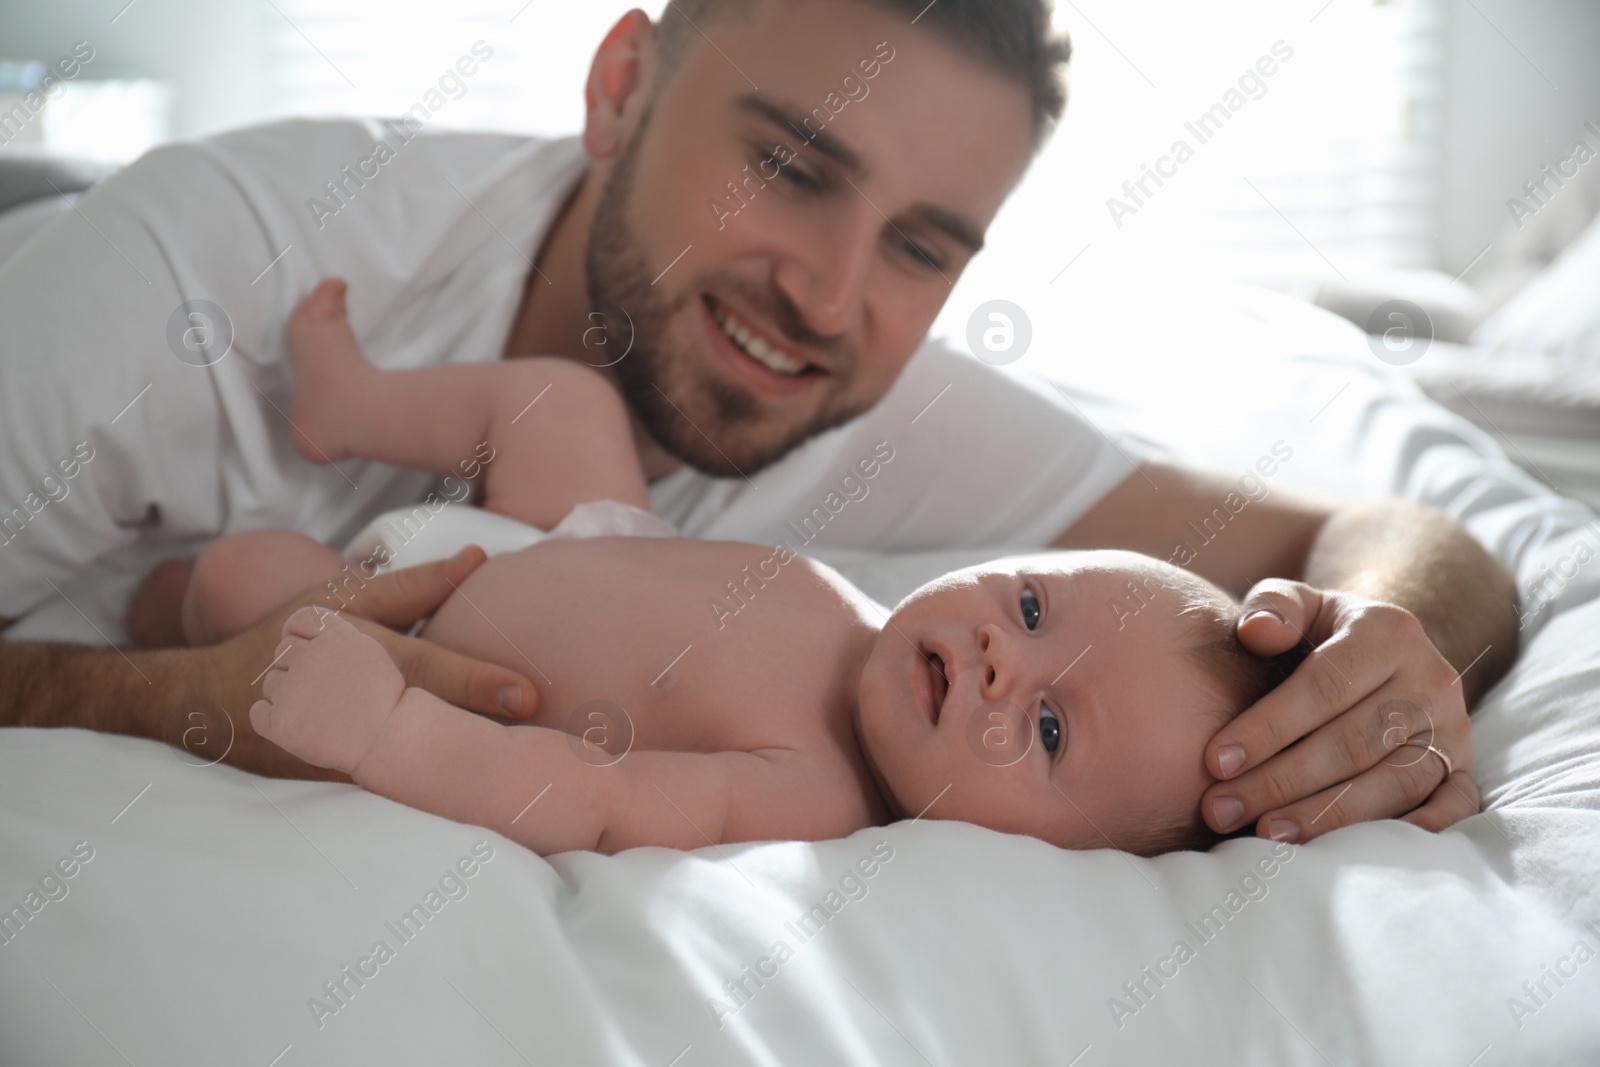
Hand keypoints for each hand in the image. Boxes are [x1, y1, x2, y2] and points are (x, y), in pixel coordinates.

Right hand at [190, 545, 538, 779]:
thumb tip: (478, 559)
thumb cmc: (289, 643)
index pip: (424, 671)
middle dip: (489, 740)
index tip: (525, 696)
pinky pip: (405, 800)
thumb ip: (415, 586)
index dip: (474, 684)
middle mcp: (352, 714)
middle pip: (431, 731)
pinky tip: (493, 811)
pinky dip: (443, 803)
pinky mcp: (346, 795)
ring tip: (537, 782)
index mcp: (356, 659)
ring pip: (419, 775)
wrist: (207, 712)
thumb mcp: (343, 602)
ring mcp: (346, 763)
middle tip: (552, 744)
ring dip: (471, 778)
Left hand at [250, 607, 407, 775]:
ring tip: (321, 712)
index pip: (300, 620)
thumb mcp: (367, 652)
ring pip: (272, 683)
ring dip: (289, 696)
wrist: (387, 740)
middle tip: (327, 692)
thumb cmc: (380, 698)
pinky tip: (301, 725)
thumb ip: (332, 636)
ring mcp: (292, 691)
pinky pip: (258, 712)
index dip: (300, 633)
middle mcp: (310, 659)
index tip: (309, 651)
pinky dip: (273, 719)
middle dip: (299, 669)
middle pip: (283, 653)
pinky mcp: (280, 722)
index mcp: (334, 638)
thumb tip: (291, 634)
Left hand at [1201, 579, 1478, 843]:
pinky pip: (1454, 806)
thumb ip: (1273, 606)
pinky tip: (1359, 850)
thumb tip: (1258, 631)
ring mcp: (1454, 728)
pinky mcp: (1464, 766)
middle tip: (1224, 810)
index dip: (1268, 727)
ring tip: (1269, 834)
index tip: (1215, 762)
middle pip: (1354, 742)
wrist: (1388, 651)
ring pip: (1395, 781)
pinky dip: (1415, 830)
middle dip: (1282, 781)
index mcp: (1388, 632)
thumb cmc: (1322, 633)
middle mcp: (1431, 680)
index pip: (1323, 686)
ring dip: (1329, 814)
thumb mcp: (1297, 603)